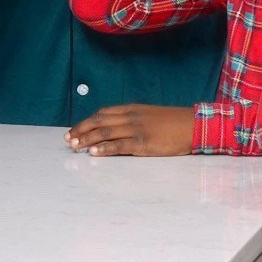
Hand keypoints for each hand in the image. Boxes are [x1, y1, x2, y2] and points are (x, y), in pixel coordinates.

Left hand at [67, 104, 196, 157]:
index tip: (73, 130)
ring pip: (105, 133)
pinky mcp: (143, 143)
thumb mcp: (149, 115)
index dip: (85, 122)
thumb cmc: (173, 122)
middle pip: (99, 122)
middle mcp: (131, 117)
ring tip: (75, 146)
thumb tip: (115, 128)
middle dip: (81, 130)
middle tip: (68, 139)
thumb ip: (133, 119)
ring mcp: (137, 130)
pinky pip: (119, 146)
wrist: (193, 125)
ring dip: (87, 140)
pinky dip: (104, 149)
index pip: (102, 113)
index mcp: (132, 109)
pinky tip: (93, 152)